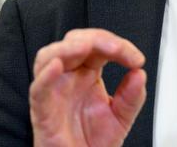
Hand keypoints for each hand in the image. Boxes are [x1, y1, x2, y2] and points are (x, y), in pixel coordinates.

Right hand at [30, 29, 146, 146]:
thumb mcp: (122, 117)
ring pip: (48, 56)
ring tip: (85, 46)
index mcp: (88, 73)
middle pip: (74, 42)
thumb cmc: (92, 141)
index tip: (137, 60)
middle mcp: (69, 78)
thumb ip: (132, 96)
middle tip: (117, 49)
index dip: (119, 45)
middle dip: (96, 39)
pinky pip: (37, 90)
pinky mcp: (42, 112)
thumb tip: (139, 74)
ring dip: (67, 48)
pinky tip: (56, 66)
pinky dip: (45, 76)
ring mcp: (54, 92)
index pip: (99, 46)